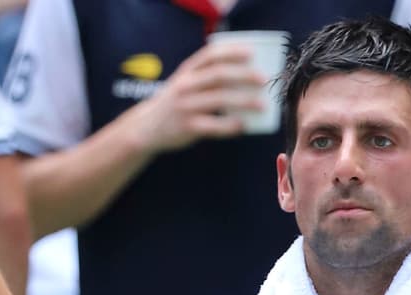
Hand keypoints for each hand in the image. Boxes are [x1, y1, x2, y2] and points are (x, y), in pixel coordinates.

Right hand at [131, 43, 265, 152]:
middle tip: (263, 79)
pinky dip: (230, 125)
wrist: (147, 127)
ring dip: (244, 101)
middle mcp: (186, 85)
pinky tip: (244, 125)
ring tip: (262, 105)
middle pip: (219, 75)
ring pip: (219, 99)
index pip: (210, 55)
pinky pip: (214, 126)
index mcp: (187, 71)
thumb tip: (245, 78)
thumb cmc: (176, 103)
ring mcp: (186, 106)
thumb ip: (207, 77)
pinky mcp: (188, 127)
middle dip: (244, 75)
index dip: (232, 52)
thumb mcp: (185, 83)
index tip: (251, 53)